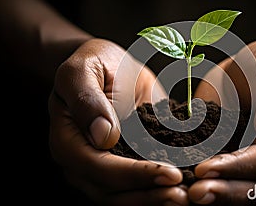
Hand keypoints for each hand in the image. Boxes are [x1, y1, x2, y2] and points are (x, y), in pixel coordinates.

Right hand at [48, 38, 187, 204]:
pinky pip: (141, 183)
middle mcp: (83, 162)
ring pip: (127, 196)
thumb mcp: (82, 70)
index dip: (134, 175)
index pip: (100, 168)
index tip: (169, 173)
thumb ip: (87, 100)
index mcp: (68, 142)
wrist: (110, 65)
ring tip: (187, 195)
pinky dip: (161, 188)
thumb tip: (103, 137)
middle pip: (113, 192)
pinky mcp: (126, 163)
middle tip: (183, 194)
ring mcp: (105, 166)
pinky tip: (186, 186)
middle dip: (149, 195)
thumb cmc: (93, 63)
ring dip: (156, 199)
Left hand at [190, 39, 255, 204]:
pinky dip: (212, 188)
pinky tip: (186, 190)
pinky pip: (229, 182)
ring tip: (188, 197)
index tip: (206, 168)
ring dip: (217, 198)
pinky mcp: (240, 162)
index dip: (237, 166)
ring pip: (244, 192)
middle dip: (225, 191)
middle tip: (194, 193)